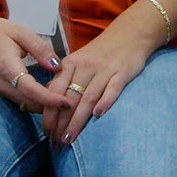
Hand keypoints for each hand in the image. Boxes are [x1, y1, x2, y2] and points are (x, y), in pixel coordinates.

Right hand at [0, 8, 69, 116]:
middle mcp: (0, 82)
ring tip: (61, 95)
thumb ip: (40, 49)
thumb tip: (58, 67)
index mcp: (6, 66)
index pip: (30, 89)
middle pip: (29, 102)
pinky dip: (34, 100)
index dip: (49, 98)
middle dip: (50, 105)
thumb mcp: (19, 31)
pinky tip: (46, 93)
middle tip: (71, 98)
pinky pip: (18, 101)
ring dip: (43, 104)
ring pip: (24, 104)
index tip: (66, 102)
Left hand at [44, 18, 159, 143]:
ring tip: (70, 138)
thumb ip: (64, 78)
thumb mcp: (78, 60)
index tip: (46, 133)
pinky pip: (112, 88)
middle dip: (61, 123)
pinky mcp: (123, 72)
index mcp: (70, 64)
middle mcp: (85, 66)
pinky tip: (98, 116)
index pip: (55, 92)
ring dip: (77, 120)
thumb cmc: (101, 52)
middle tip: (57, 143)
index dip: (50, 113)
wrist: (130, 34)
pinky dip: (105, 101)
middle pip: (70, 98)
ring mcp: (104, 69)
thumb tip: (48, 99)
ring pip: (87, 97)